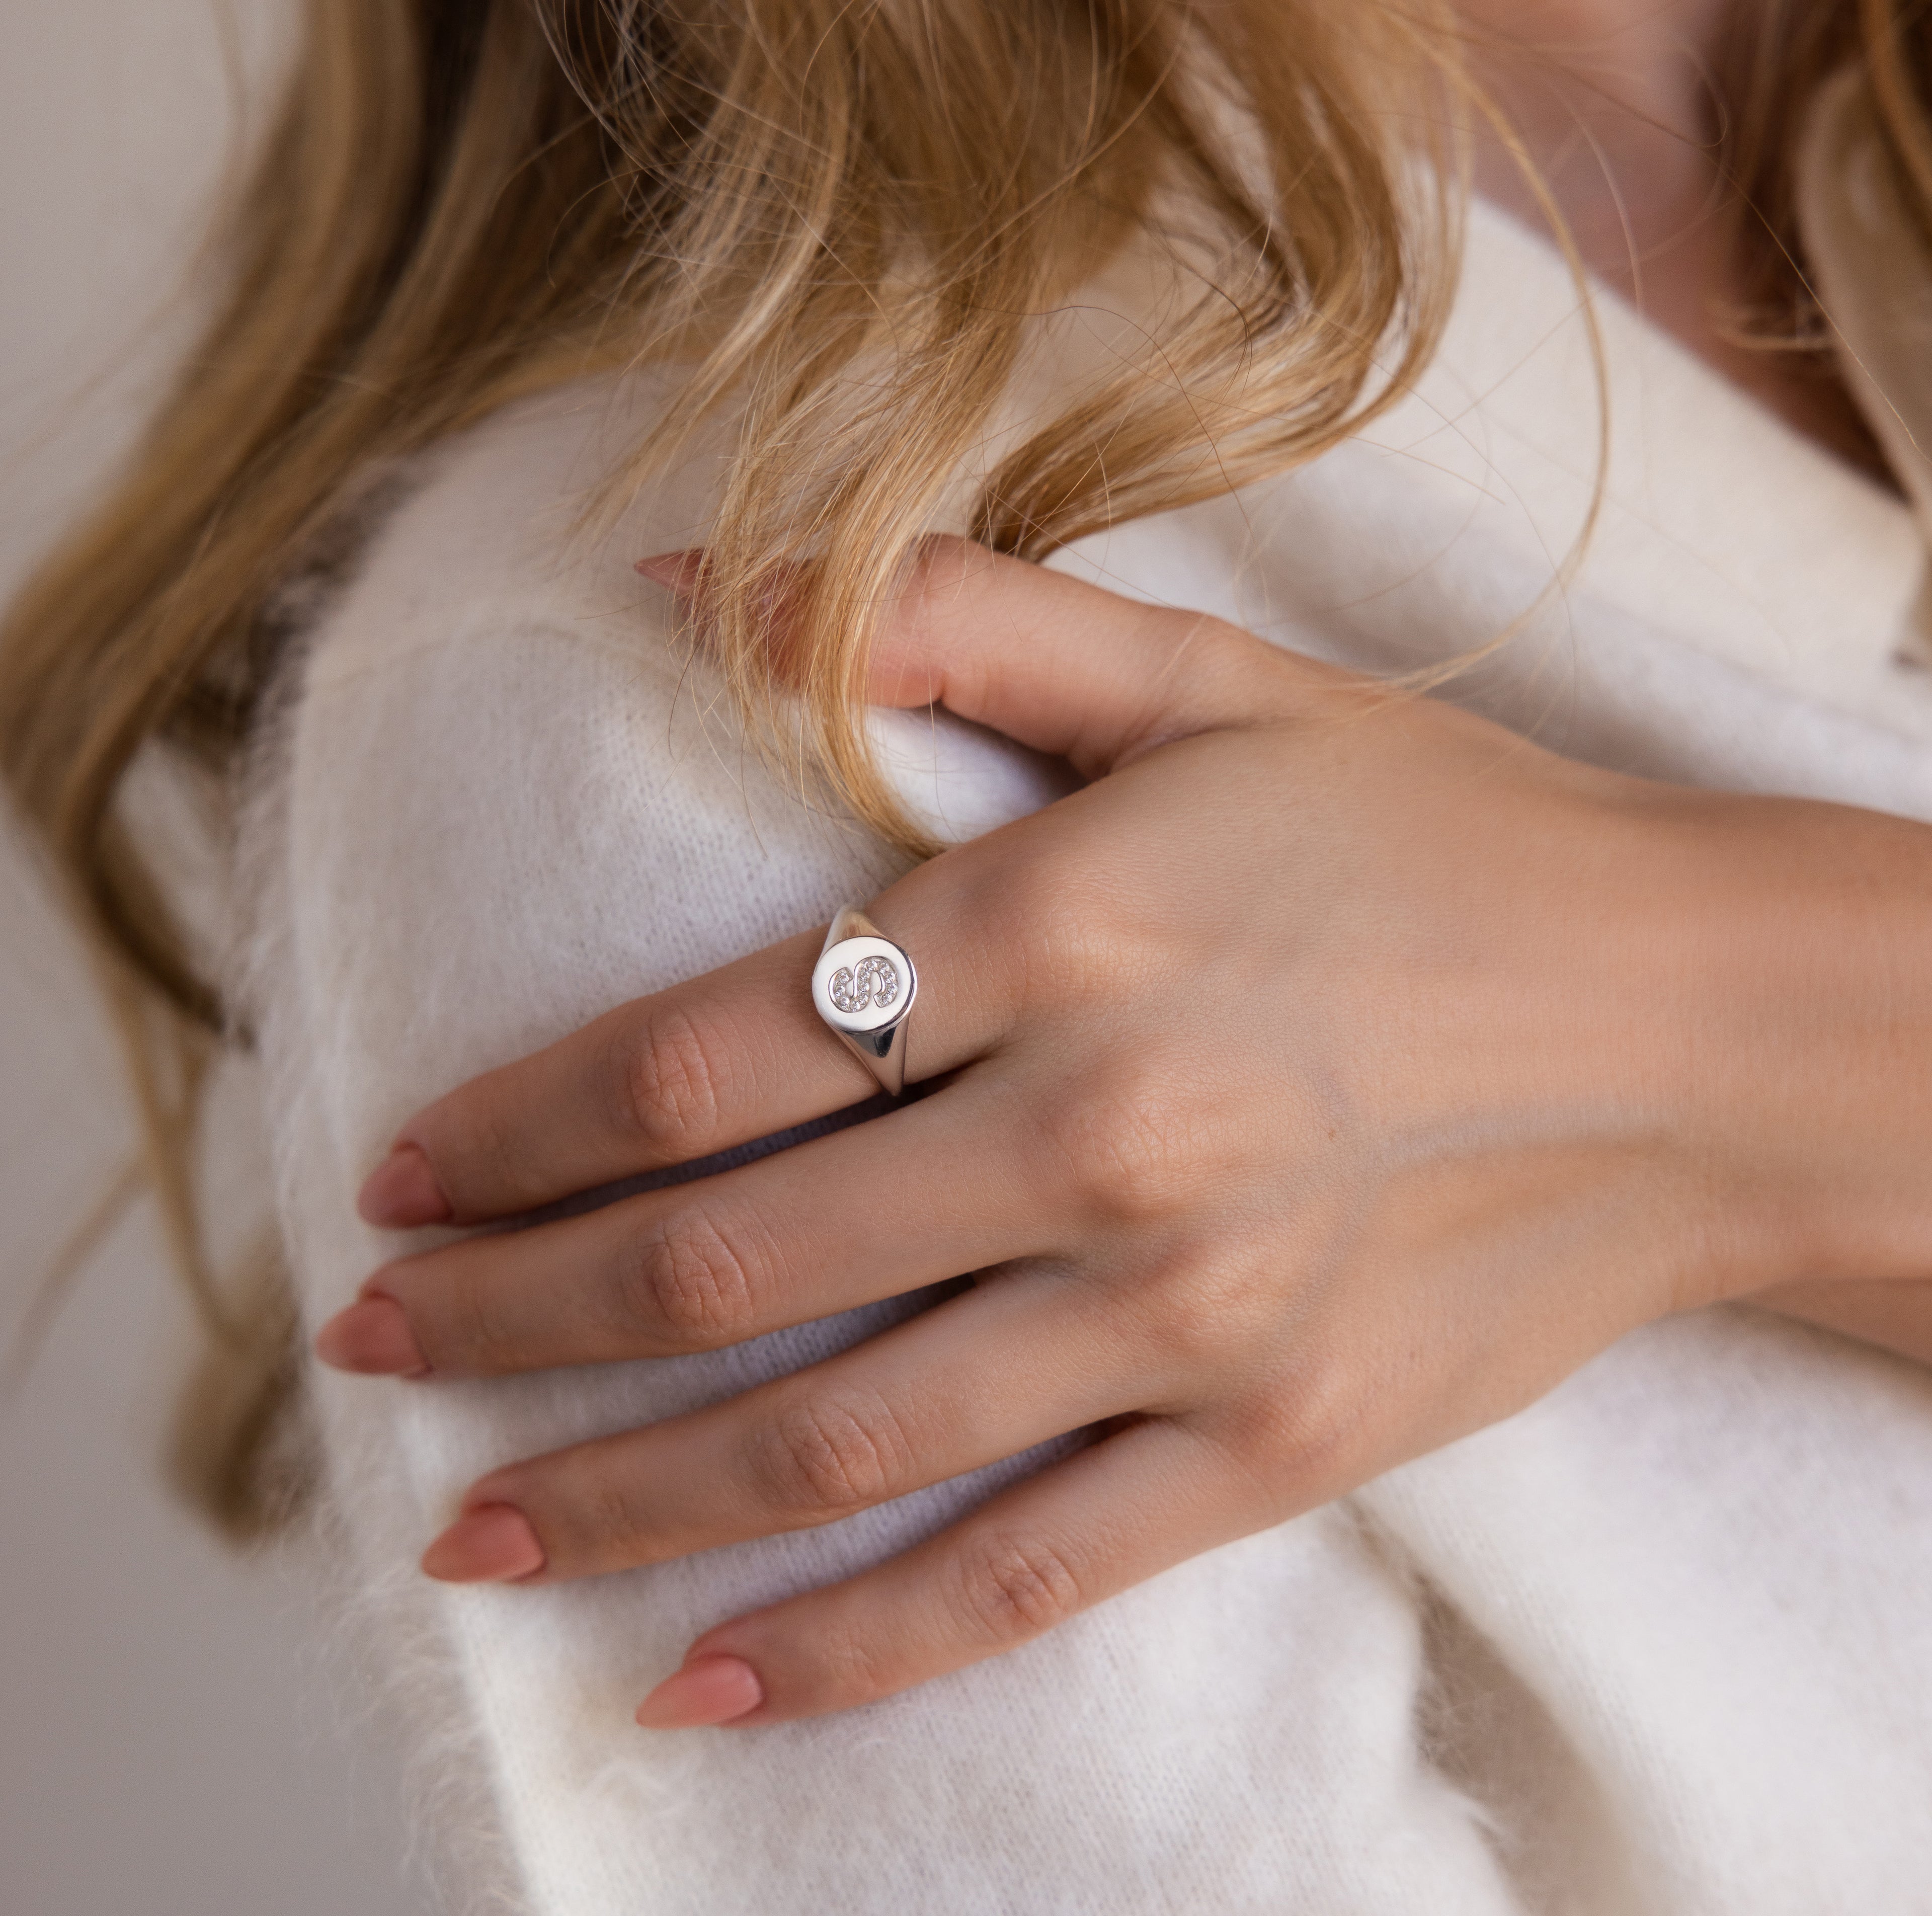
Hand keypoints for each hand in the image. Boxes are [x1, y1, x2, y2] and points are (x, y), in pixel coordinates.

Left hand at [316, 540, 1931, 1728]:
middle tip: (378, 1348)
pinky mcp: (1274, 1449)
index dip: (525, 1125)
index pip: (709, 1051)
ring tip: (472, 1534)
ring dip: (624, 1495)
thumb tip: (701, 572)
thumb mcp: (1211, 681)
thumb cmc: (1440, 837)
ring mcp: (1192, 1320)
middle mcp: (1110, 1135)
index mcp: (1070, 932)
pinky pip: (1019, 1574)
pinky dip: (850, 1642)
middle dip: (521, 1315)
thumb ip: (956, 621)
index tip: (410, 1175)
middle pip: (731, 1258)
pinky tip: (703, 1680)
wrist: (1702, 1026)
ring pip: (837, 1439)